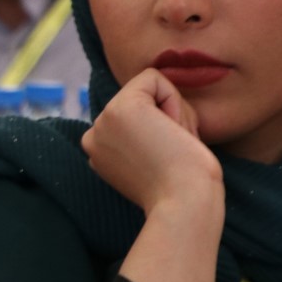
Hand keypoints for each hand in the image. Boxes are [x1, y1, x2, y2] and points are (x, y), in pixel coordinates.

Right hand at [83, 68, 222, 216]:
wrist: (187, 203)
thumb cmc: (186, 187)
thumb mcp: (157, 156)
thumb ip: (147, 135)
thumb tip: (161, 112)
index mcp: (101, 150)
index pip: (139, 113)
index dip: (165, 129)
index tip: (169, 159)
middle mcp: (94, 135)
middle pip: (144, 98)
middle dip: (171, 118)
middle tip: (175, 154)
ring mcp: (102, 121)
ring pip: (150, 88)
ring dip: (176, 113)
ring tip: (174, 147)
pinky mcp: (120, 109)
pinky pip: (155, 78)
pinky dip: (176, 101)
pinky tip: (173, 132)